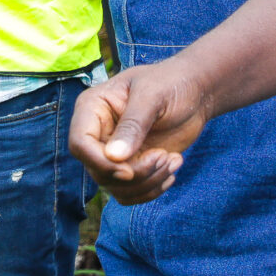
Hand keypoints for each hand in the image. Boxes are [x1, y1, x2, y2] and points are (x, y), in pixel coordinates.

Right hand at [69, 61, 214, 202]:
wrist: (195, 92)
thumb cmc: (172, 82)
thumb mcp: (153, 96)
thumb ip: (133, 124)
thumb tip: (114, 157)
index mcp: (93, 108)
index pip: (80, 144)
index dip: (101, 163)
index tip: (130, 171)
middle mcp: (97, 133)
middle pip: (99, 171)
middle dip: (135, 174)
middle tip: (165, 157)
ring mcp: (113, 152)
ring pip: (116, 187)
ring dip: (148, 182)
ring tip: (173, 160)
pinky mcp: (131, 166)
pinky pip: (130, 193)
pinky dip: (152, 190)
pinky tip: (172, 170)